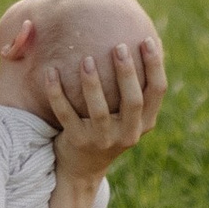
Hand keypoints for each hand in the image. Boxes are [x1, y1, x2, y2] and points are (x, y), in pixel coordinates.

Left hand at [38, 34, 164, 179]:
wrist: (82, 168)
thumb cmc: (107, 128)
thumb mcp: (126, 115)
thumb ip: (132, 89)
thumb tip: (139, 42)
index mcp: (145, 122)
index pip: (157, 91)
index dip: (155, 65)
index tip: (146, 39)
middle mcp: (128, 133)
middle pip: (132, 101)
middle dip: (127, 73)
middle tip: (119, 46)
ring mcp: (102, 140)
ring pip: (99, 110)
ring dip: (92, 83)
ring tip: (85, 59)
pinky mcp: (77, 141)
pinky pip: (65, 114)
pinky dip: (56, 92)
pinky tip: (50, 71)